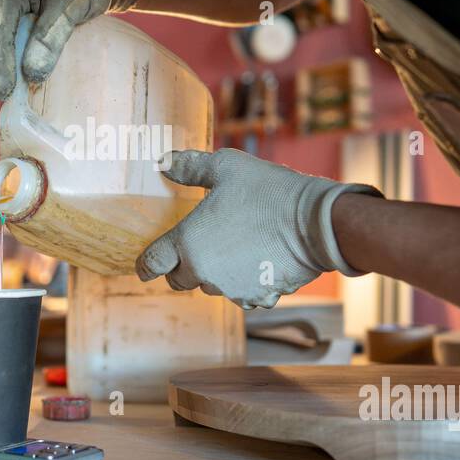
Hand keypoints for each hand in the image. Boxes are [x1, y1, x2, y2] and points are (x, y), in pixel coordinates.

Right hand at [0, 0, 144, 99]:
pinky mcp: (15, 16)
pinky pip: (10, 41)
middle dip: (0, 68)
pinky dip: (16, 59)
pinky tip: (25, 78)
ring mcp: (5, 4)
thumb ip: (50, 37)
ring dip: (8, 66)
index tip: (3, 92)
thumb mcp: (72, 5)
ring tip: (16, 95)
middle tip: (7, 100)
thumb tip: (31, 74)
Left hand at [136, 149, 382, 308]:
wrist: (316, 223)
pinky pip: (240, 295)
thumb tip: (164, 162)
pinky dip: (242, 281)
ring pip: (211, 286)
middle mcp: (204, 271)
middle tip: (195, 246)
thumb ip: (190, 167)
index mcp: (188, 242)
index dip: (145, 264)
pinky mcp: (257, 298)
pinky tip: (256, 260)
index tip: (144, 266)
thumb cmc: (268, 191)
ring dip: (214, 272)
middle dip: (182, 266)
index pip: (153, 263)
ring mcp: (230, 289)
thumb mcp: (226, 167)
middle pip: (179, 279)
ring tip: (232, 247)